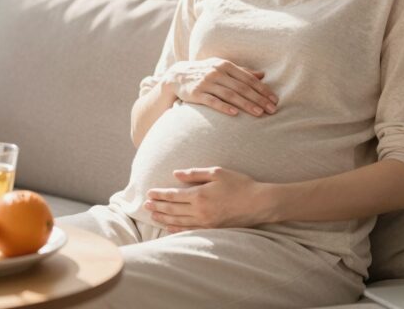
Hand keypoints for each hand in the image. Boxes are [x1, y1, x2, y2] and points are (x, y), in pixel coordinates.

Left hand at [145, 167, 271, 232]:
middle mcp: (200, 211)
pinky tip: (170, 228)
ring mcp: (205, 222)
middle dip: (158, 207)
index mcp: (199, 195)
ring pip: (179, 222)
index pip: (173, 196)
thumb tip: (176, 174)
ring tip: (153, 216)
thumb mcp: (217, 172)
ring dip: (164, 219)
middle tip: (145, 205)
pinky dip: (177, 229)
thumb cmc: (239, 184)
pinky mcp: (212, 229)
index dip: (160, 195)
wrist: (258, 203)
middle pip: (173, 210)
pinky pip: (190, 231)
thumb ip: (195, 174)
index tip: (149, 193)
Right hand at [162, 58, 277, 116]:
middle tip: (272, 109)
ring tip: (259, 113)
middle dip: (258, 99)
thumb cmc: (204, 72)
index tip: (274, 100)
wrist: (177, 75)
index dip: (263, 89)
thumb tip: (262, 75)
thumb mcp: (222, 67)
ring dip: (246, 104)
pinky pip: (212, 101)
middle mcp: (216, 72)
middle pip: (242, 87)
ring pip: (230, 95)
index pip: (248, 78)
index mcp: (225, 65)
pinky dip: (224, 107)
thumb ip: (242, 71)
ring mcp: (206, 83)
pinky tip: (235, 114)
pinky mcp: (196, 94)